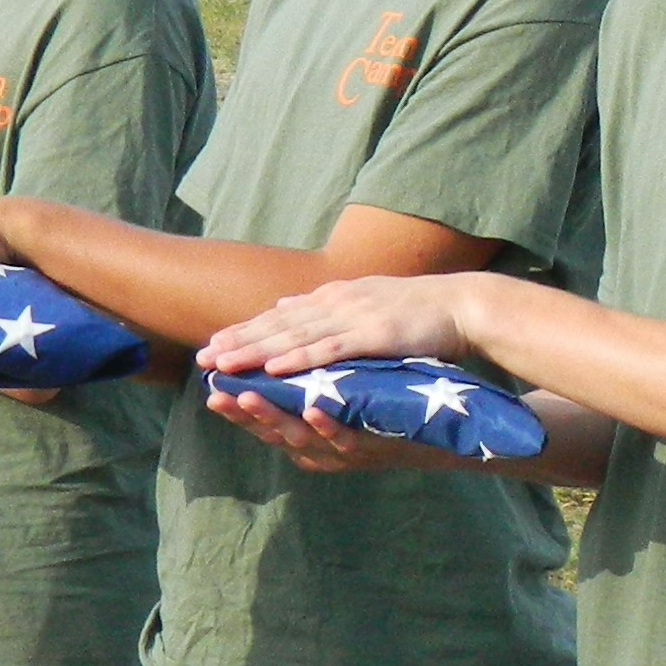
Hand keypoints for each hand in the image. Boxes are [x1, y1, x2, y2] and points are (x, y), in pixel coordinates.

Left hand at [199, 273, 481, 377]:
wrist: (460, 305)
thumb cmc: (416, 309)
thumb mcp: (363, 300)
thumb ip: (323, 305)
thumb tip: (286, 304)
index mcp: (333, 297)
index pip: (281, 317)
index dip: (246, 331)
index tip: (214, 345)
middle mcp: (337, 303)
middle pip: (279, 325)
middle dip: (240, 341)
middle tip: (205, 357)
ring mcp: (354, 317)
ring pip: (296, 336)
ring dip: (258, 350)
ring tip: (226, 363)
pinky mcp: (373, 334)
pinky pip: (329, 349)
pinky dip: (299, 357)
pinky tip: (275, 367)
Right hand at [204, 383, 436, 474]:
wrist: (451, 430)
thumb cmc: (395, 410)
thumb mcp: (352, 390)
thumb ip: (316, 370)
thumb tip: (281, 329)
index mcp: (315, 433)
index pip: (267, 417)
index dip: (236, 404)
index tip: (208, 383)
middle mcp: (326, 446)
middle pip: (275, 430)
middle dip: (243, 413)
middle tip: (215, 395)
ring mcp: (350, 449)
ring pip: (303, 436)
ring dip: (275, 416)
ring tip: (249, 396)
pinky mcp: (378, 448)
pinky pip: (348, 437)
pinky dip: (328, 424)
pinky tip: (313, 408)